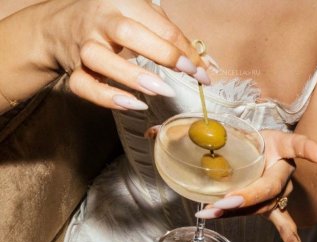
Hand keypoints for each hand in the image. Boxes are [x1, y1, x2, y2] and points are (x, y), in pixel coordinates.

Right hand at [48, 0, 208, 108]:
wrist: (56, 26)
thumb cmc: (109, 22)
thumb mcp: (137, 15)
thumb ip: (169, 35)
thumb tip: (206, 64)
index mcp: (121, 2)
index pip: (159, 24)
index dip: (184, 48)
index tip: (202, 71)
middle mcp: (100, 20)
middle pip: (128, 32)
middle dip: (162, 53)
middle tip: (187, 72)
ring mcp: (84, 46)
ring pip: (101, 59)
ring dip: (132, 76)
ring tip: (160, 90)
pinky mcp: (73, 70)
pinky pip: (85, 86)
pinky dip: (107, 97)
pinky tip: (131, 104)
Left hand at [194, 129, 316, 241]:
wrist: (270, 152)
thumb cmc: (257, 139)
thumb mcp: (246, 130)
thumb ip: (229, 135)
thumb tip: (198, 133)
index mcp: (283, 148)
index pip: (295, 147)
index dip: (309, 150)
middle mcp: (285, 173)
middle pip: (269, 188)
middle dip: (245, 197)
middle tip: (223, 201)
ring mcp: (282, 193)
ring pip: (264, 206)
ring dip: (237, 212)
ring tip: (211, 213)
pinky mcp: (275, 206)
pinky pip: (284, 224)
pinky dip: (290, 239)